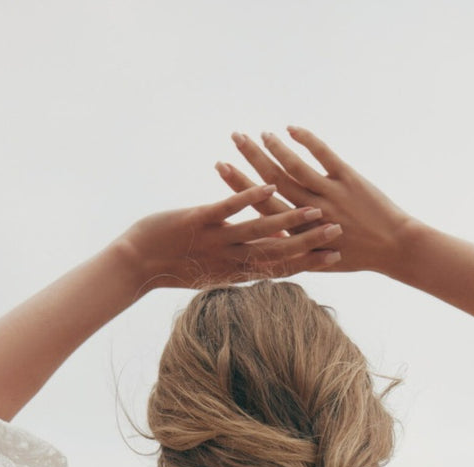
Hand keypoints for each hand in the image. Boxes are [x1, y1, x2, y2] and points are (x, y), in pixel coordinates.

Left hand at [124, 183, 342, 289]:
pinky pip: (226, 210)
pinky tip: (269, 187)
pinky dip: (248, 198)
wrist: (134, 266)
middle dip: (309, 243)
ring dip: (288, 221)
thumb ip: (236, 262)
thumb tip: (259, 257)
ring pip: (258, 231)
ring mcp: (215, 241)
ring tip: (314, 211)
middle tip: (338, 232)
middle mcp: (230, 259)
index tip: (337, 256)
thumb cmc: (171, 265)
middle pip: (277, 251)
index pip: (280, 267)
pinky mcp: (197, 221)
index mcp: (236, 271)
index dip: (309, 261)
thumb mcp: (209, 269)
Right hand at [216, 128, 413, 275]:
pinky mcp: (349, 179)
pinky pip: (323, 155)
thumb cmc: (357, 256)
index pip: (262, 206)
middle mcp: (311, 212)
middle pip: (274, 181)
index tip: (220, 167)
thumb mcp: (321, 260)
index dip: (239, 186)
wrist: (395, 248)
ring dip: (275, 147)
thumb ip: (295, 249)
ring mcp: (330, 194)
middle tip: (234, 138)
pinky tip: (290, 128)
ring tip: (259, 133)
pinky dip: (306, 140)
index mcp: (300, 232)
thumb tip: (269, 243)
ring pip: (296, 167)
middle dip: (250, 158)